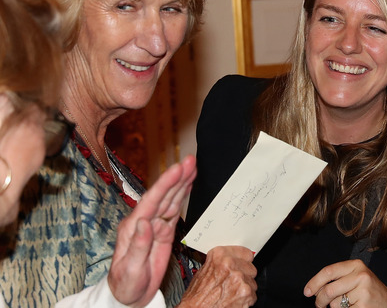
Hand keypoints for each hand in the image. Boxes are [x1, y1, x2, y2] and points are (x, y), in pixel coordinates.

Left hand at [107, 155, 196, 306]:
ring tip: (192, 166)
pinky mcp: (163, 232)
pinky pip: (175, 210)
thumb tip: (145, 222)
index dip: (166, 184)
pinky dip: (182, 195)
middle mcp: (143, 222)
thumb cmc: (125, 284)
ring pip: (170, 199)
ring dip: (181, 182)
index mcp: (133, 228)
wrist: (129, 297)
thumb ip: (138, 245)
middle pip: (162, 195)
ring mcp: (154, 225)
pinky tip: (188, 185)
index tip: (177, 169)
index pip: (151, 200)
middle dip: (176, 177)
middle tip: (190, 161)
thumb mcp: (130, 269)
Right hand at [178, 245, 257, 307]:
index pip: (246, 253)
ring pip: (252, 282)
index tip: (243, 263)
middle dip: (244, 276)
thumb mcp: (203, 272)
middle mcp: (230, 264)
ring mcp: (239, 278)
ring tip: (230, 293)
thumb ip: (219, 263)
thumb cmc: (196, 297)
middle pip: (251, 267)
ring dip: (244, 288)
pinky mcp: (246, 292)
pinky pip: (253, 295)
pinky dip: (246, 300)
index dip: (243, 261)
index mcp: (219, 255)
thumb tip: (230, 260)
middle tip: (232, 283)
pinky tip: (233, 300)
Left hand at [304, 259, 386, 306]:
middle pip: (328, 290)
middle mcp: (361, 275)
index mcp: (356, 265)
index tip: (307, 292)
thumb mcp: (355, 278)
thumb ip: (337, 279)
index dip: (314, 283)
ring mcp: (363, 292)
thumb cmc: (369, 291)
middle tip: (319, 305)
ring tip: (347, 305)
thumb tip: (313, 289)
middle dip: (319, 300)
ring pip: (335, 304)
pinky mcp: (364, 306)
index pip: (328, 272)